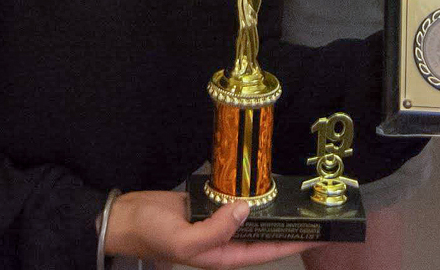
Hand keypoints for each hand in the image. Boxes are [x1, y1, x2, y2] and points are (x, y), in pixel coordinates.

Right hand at [102, 192, 303, 268]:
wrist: (124, 216)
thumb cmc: (150, 234)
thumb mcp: (183, 240)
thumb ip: (215, 229)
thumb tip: (245, 210)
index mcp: (221, 256)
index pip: (265, 252)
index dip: (291, 244)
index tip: (315, 236)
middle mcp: (223, 241)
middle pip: (261, 235)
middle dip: (285, 226)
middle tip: (309, 211)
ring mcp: (215, 222)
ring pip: (248, 216)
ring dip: (266, 208)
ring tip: (291, 197)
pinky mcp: (206, 205)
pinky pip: (231, 200)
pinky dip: (245, 193)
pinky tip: (258, 183)